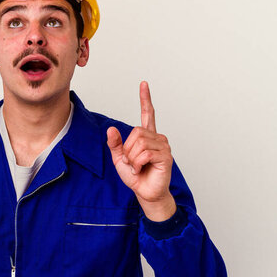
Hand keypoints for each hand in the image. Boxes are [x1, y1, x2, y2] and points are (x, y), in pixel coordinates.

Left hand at [106, 82, 175, 220]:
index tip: (143, 84)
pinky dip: (137, 163)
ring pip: (139, 143)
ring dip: (132, 158)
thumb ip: (115, 144)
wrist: (145, 193)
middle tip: (131, 162)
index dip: (145, 99)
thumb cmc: (135, 176)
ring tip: (137, 167)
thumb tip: (111, 129)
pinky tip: (141, 169)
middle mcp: (157, 138)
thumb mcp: (119, 159)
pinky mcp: (166, 156)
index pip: (147, 113)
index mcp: (146, 136)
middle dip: (127, 150)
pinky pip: (145, 153)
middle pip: (136, 132)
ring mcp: (163, 146)